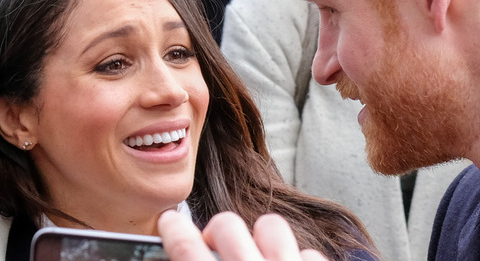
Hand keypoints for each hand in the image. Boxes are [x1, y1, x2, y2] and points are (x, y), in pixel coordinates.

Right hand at [158, 209, 328, 260]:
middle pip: (228, 225)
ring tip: (256, 257)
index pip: (187, 247)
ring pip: (271, 227)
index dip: (173, 229)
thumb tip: (180, 253)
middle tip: (214, 249)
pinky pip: (309, 253)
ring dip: (260, 240)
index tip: (171, 222)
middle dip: (217, 233)